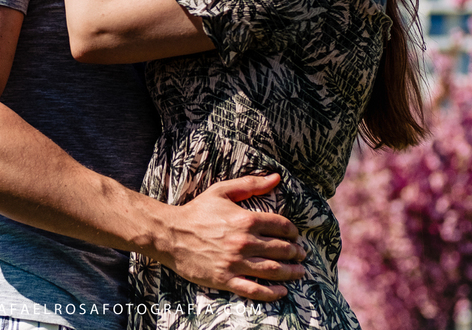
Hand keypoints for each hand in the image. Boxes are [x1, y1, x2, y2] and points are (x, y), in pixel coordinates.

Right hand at [158, 174, 305, 300]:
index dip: (292, 231)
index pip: (280, 226)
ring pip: (272, 270)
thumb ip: (251, 184)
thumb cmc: (196, 211)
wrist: (170, 234)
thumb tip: (276, 178)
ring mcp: (235, 263)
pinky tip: (281, 292)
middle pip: (281, 249)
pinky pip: (254, 290)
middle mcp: (244, 242)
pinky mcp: (225, 279)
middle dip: (296, 252)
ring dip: (290, 272)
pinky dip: (271, 293)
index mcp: (245, 219)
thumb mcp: (222, 191)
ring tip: (299, 272)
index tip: (295, 235)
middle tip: (302, 255)